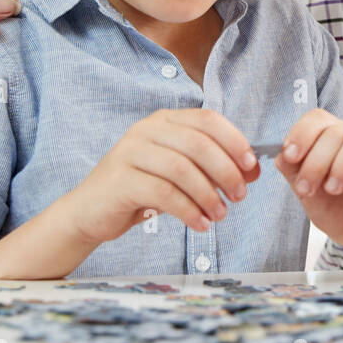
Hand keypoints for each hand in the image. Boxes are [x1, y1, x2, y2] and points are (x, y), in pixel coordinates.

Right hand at [64, 109, 262, 246]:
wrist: (89, 212)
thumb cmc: (140, 190)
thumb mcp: (178, 173)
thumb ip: (210, 166)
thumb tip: (253, 170)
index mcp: (164, 120)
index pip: (208, 119)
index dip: (235, 141)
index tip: (252, 166)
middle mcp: (146, 130)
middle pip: (199, 144)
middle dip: (227, 171)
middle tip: (240, 195)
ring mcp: (130, 152)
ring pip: (183, 169)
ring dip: (209, 195)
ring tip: (220, 215)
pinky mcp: (120, 180)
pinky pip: (164, 193)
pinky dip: (188, 210)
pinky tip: (200, 224)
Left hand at [274, 109, 342, 253]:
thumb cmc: (337, 211)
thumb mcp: (309, 196)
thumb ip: (294, 174)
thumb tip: (281, 155)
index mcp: (330, 138)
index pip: (317, 119)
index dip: (301, 133)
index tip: (290, 157)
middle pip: (336, 131)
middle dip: (315, 162)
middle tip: (306, 189)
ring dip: (342, 164)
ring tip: (332, 190)